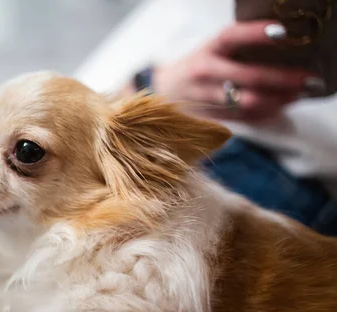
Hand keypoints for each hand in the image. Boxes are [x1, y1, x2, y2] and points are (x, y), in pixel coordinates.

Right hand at [150, 21, 323, 121]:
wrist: (163, 93)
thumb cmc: (197, 66)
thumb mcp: (211, 50)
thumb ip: (237, 48)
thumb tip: (282, 45)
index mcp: (206, 51)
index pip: (231, 37)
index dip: (255, 34)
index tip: (281, 32)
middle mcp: (204, 74)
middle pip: (248, 77)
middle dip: (283, 78)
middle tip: (309, 78)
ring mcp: (206, 99)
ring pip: (249, 102)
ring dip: (279, 99)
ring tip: (299, 93)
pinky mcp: (209, 118)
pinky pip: (243, 118)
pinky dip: (267, 112)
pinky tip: (282, 105)